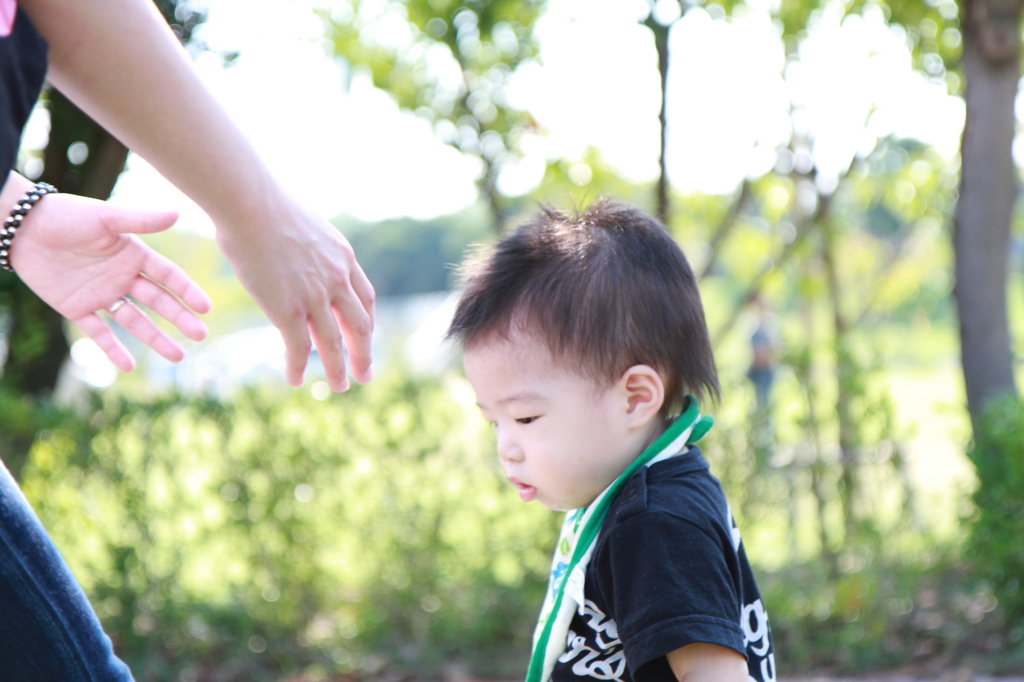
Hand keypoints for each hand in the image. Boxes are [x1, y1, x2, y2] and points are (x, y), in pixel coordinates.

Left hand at [10, 190, 211, 371]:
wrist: (22, 228)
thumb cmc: (65, 215)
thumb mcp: (105, 218)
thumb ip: (140, 220)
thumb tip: (178, 213)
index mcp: (133, 255)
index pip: (168, 277)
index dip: (187, 291)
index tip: (205, 308)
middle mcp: (122, 277)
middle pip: (158, 302)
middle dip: (180, 319)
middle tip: (201, 335)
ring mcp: (101, 294)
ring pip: (135, 321)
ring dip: (155, 338)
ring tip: (177, 356)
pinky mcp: (77, 308)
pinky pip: (99, 332)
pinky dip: (113, 349)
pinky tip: (128, 366)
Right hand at [214, 194, 374, 391]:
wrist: (249, 200)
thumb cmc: (265, 201)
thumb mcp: (303, 223)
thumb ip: (309, 245)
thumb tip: (296, 246)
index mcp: (343, 258)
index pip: (365, 299)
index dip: (366, 322)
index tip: (366, 337)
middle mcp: (336, 280)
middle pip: (360, 326)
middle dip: (364, 354)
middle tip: (365, 375)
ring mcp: (314, 296)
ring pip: (334, 343)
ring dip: (338, 369)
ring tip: (340, 387)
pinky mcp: (287, 308)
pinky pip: (299, 347)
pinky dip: (298, 367)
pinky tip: (295, 380)